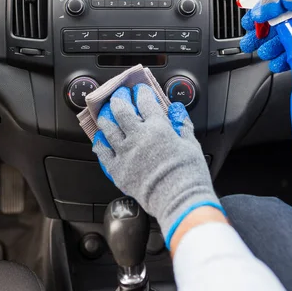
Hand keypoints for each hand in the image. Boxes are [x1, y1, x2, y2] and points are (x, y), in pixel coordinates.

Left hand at [92, 83, 222, 247]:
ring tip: (106, 113)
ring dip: (106, 117)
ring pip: (108, 128)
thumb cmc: (189, 174)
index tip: (140, 90)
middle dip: (120, 98)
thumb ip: (182, 123)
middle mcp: (138, 137)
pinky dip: (100, 143)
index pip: (145, 102)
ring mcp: (125, 153)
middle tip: (120, 95)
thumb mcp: (191, 143)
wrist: (179, 200)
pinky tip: (101, 139)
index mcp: (158, 128)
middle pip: (121, 110)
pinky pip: (103, 153)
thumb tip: (177, 109)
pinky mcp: (118, 170)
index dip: (141, 92)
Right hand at [239, 0, 291, 72]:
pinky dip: (283, 61)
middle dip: (259, 34)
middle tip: (249, 43)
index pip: (272, 3)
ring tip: (265, 54)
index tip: (246, 23)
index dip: (257, 13)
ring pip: (282, 42)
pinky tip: (278, 64)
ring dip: (270, 49)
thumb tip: (258, 8)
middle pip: (274, 25)